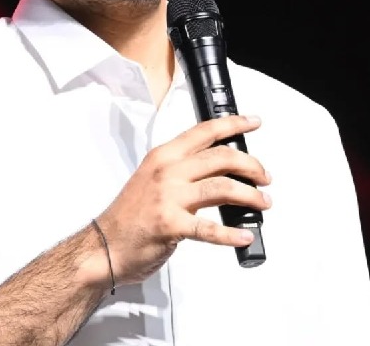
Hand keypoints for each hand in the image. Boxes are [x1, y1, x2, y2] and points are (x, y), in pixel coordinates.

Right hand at [95, 115, 270, 284]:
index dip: (234, 124)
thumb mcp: (153, 180)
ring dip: (250, 195)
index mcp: (163, 156)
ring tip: (263, 203)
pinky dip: (231, 234)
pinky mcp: (170, 224)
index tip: (254, 122)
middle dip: (251, 166)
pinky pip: (209, 228)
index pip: (204, 132)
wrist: (104, 246)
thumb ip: (182, 172)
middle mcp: (167, 171)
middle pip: (221, 157)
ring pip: (222, 187)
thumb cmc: (130, 216)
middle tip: (265, 177)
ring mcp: (168, 197)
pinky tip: (244, 236)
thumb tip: (221, 172)